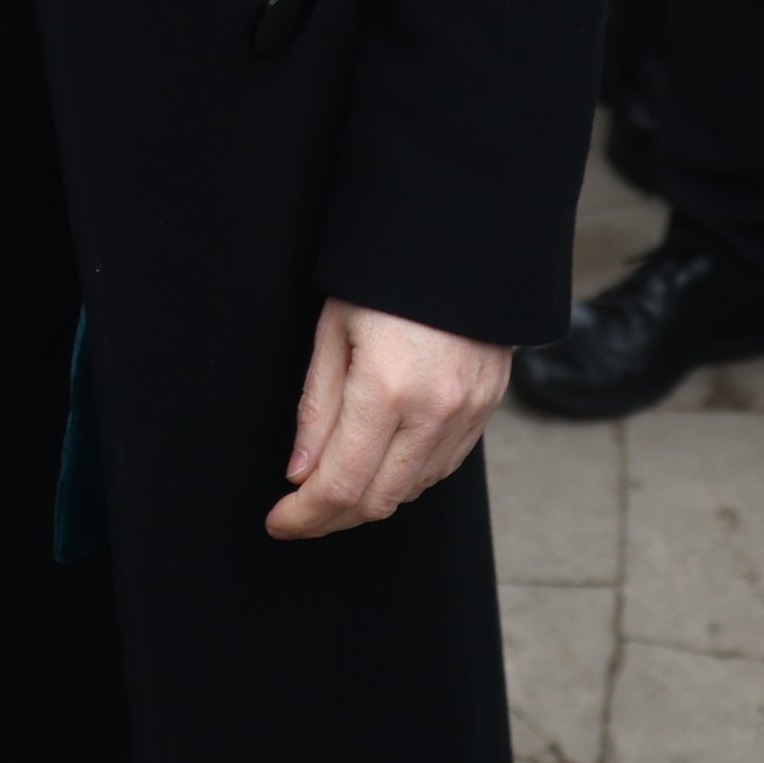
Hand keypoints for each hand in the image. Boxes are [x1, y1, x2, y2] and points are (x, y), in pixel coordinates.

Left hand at [267, 301, 508, 540]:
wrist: (460, 240)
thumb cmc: (385, 278)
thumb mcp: (333, 331)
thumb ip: (317, 408)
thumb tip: (300, 473)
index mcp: (386, 388)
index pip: (339, 484)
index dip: (303, 515)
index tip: (278, 522)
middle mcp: (433, 410)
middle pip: (376, 500)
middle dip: (330, 519)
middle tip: (298, 515)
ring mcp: (467, 413)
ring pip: (411, 491)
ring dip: (368, 500)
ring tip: (333, 488)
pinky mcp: (485, 409)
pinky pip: (442, 467)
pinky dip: (406, 478)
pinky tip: (380, 466)